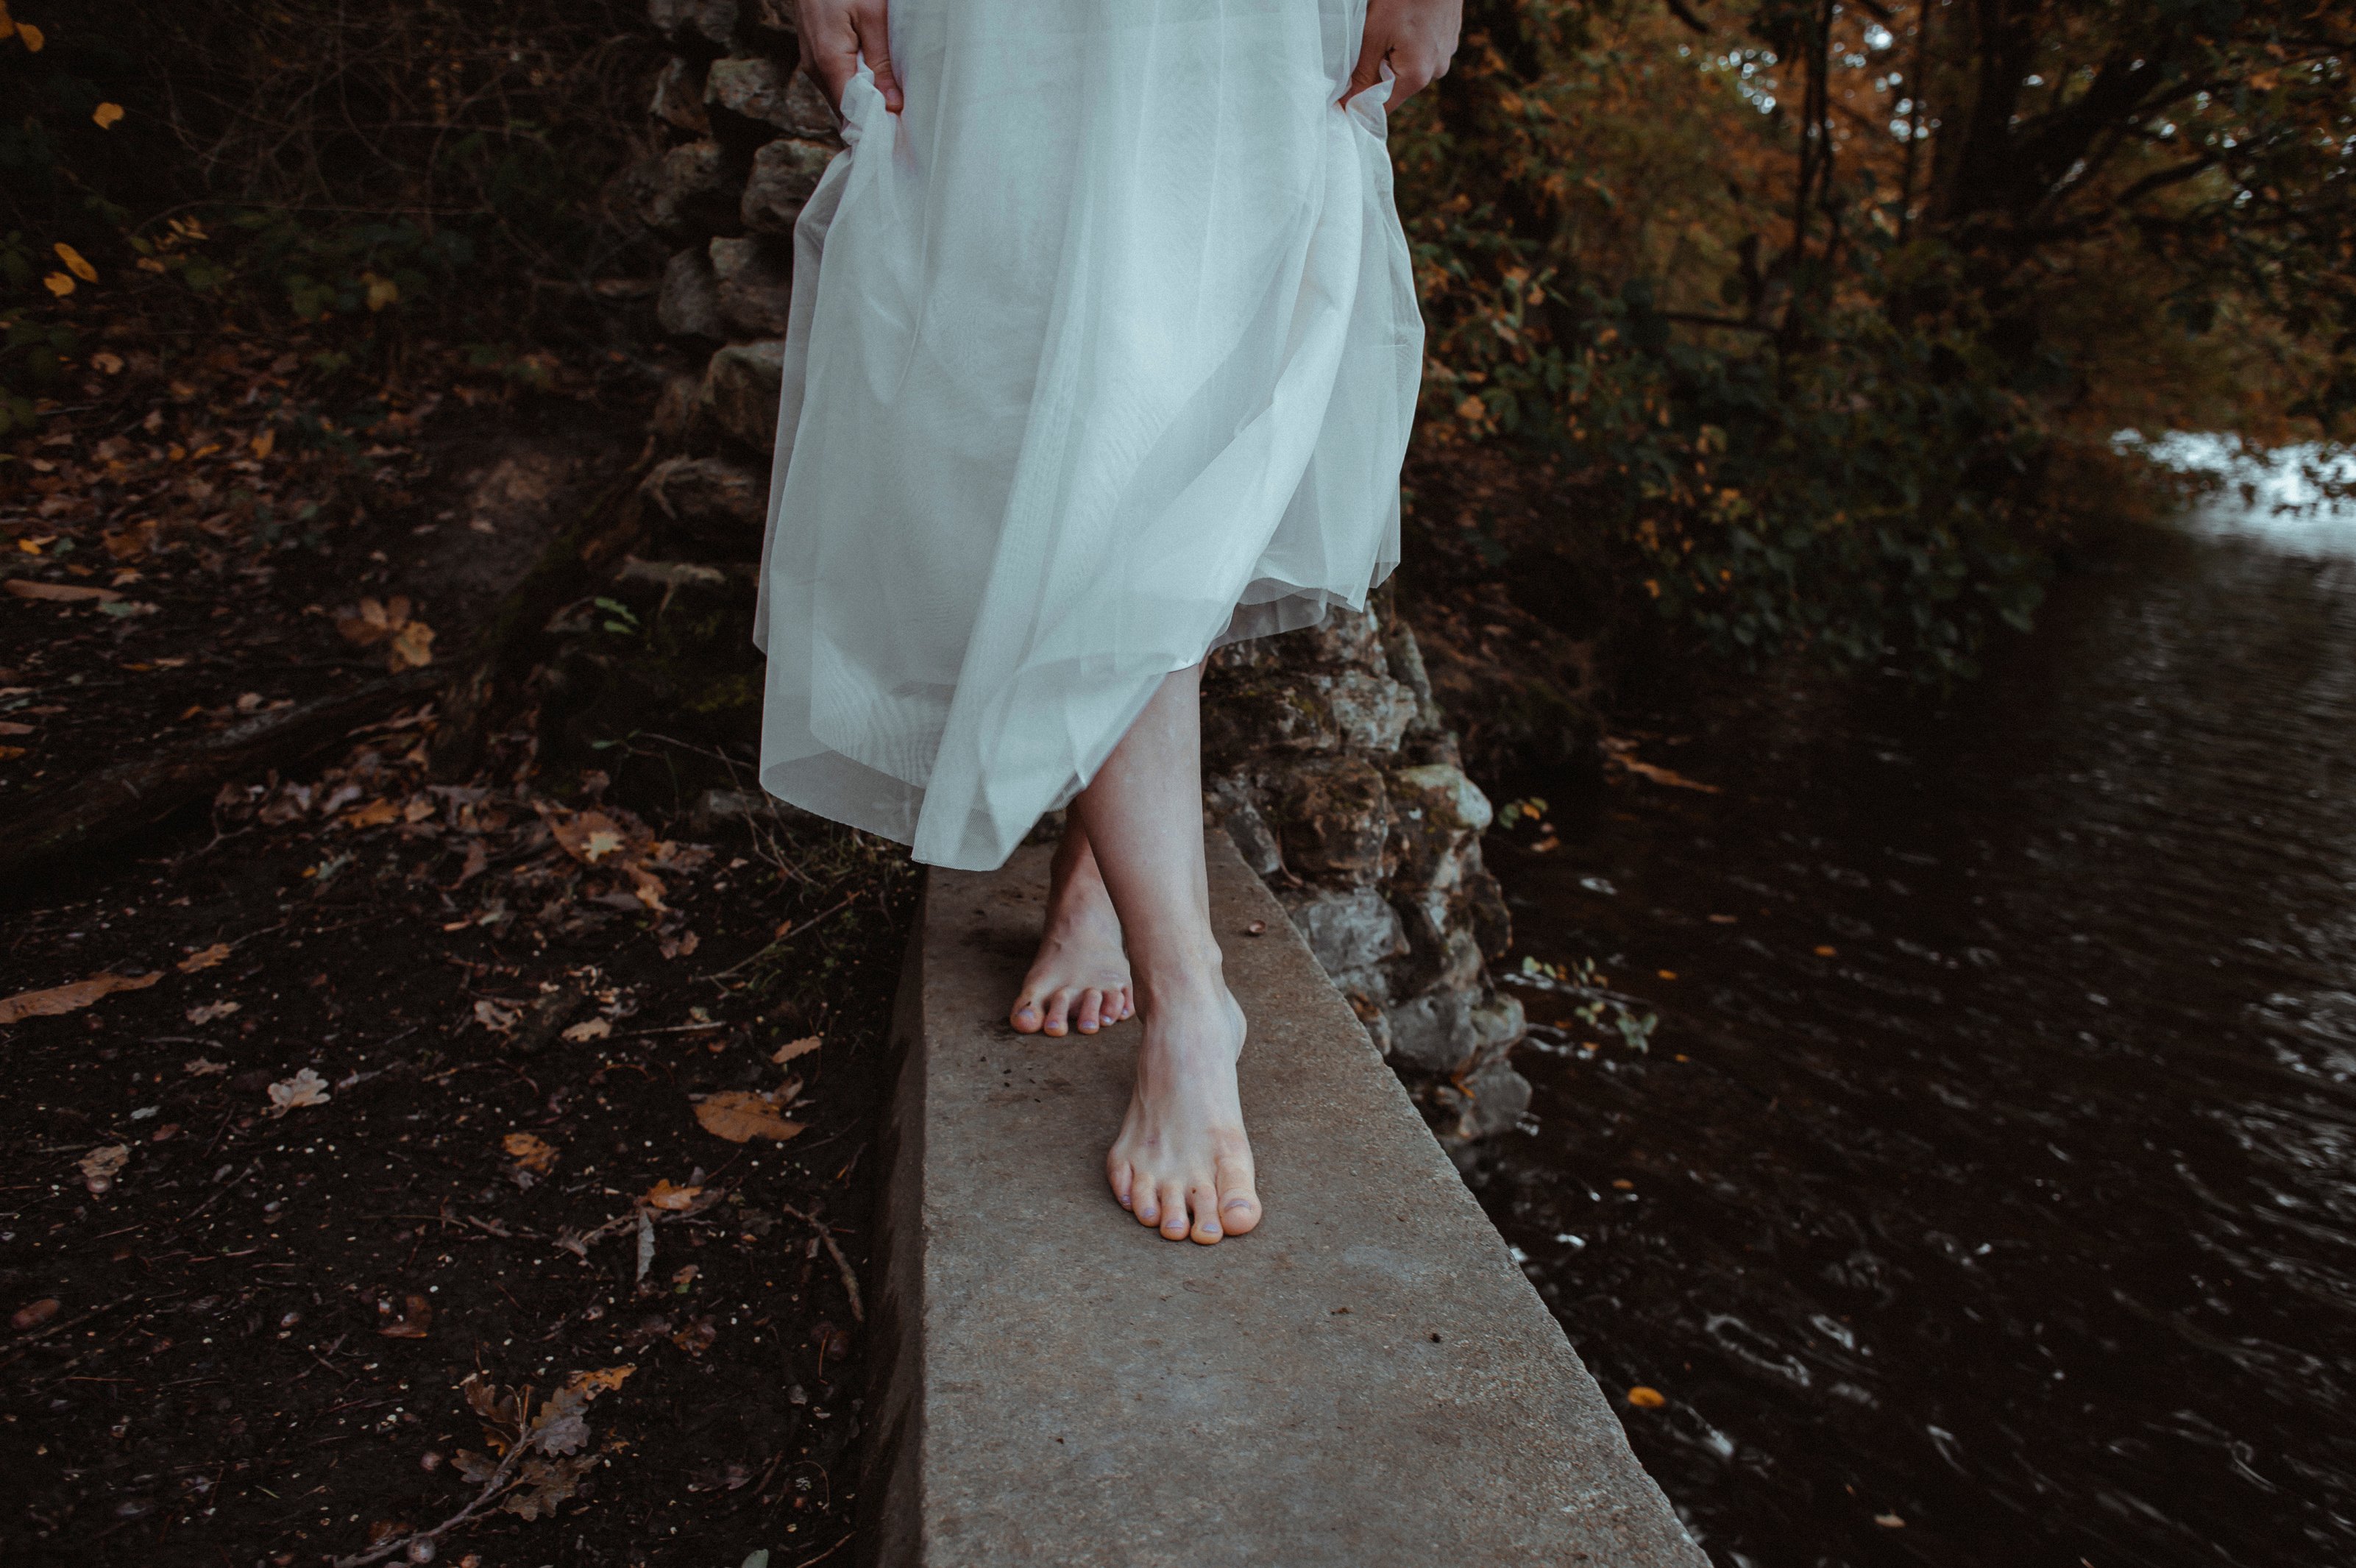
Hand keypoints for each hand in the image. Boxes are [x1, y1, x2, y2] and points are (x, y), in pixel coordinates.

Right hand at [795, 0, 902, 115]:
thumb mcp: (872, 16)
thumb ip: (882, 62)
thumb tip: (893, 105)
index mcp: (829, 62)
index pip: (851, 113)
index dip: (874, 126)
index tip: (899, 133)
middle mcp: (815, 69)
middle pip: (845, 110)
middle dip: (873, 116)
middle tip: (903, 118)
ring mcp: (812, 64)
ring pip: (841, 97)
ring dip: (865, 101)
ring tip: (892, 99)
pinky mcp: (814, 57)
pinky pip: (837, 82)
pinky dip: (856, 86)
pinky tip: (875, 80)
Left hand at [1341, 0, 1461, 110]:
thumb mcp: (1374, 33)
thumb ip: (1362, 73)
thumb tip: (1347, 104)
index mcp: (1418, 75)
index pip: (1382, 108)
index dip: (1359, 105)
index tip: (1340, 98)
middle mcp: (1436, 71)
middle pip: (1395, 87)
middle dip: (1375, 74)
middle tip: (1361, 50)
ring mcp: (1445, 54)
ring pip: (1408, 67)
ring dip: (1392, 56)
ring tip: (1387, 30)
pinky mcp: (1448, 39)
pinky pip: (1422, 51)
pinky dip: (1408, 43)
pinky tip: (1403, 22)